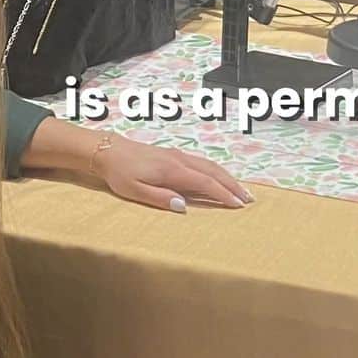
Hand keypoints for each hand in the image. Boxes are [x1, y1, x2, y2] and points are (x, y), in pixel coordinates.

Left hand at [95, 133, 251, 212]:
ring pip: (210, 165)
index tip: (237, 205)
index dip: (223, 194)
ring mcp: (179, 155)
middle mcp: (180, 160)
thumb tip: (183, 206)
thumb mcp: (134, 190)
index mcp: (173, 171)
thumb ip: (160, 198)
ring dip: (228, 177)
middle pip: (214, 172)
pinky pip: (203, 162)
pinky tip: (220, 177)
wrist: (109, 151)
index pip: (205, 183)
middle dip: (233, 185)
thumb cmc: (120, 173)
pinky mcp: (175, 154)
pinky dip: (217, 171)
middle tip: (249, 199)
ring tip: (240, 190)